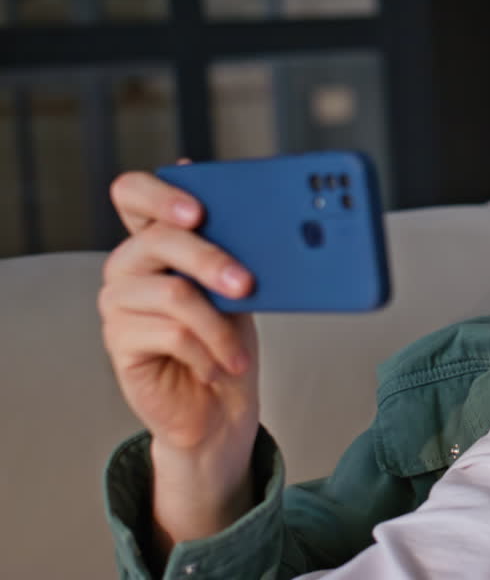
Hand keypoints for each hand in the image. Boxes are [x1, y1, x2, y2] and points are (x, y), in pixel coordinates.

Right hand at [99, 162, 259, 546]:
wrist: (220, 407)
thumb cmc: (230, 340)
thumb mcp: (240, 290)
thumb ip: (235, 252)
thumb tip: (259, 222)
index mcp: (156, 238)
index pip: (134, 193)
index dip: (159, 194)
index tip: (197, 210)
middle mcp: (128, 264)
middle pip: (158, 239)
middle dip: (211, 260)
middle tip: (248, 284)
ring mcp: (118, 301)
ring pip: (174, 293)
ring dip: (220, 326)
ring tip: (239, 353)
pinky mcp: (118, 340)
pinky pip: (171, 334)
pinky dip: (207, 353)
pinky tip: (218, 367)